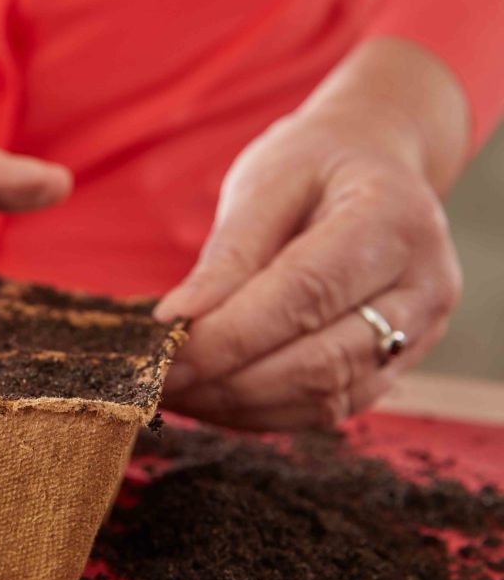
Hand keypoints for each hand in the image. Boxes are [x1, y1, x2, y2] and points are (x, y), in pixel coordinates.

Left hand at [154, 40, 467, 430]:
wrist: (372, 167)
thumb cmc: (312, 166)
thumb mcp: (264, 186)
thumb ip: (227, 257)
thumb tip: (176, 322)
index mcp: (393, 221)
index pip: (305, 295)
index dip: (229, 335)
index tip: (163, 353)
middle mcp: (423, 286)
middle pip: (320, 361)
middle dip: (227, 382)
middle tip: (156, 382)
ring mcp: (420, 334)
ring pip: (324, 398)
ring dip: (239, 406)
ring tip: (176, 393)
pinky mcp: (398, 366)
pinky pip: (328, 409)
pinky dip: (263, 412)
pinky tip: (212, 398)